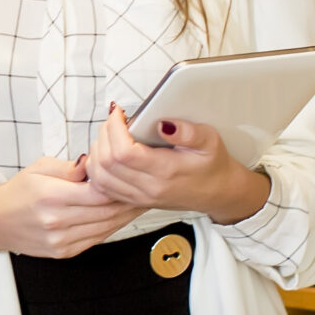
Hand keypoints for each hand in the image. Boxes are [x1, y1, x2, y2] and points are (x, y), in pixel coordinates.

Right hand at [0, 155, 139, 265]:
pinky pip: (96, 239)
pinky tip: (119, 216)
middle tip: (144, 189)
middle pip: (106, 212)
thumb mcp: (40, 168)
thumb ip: (71, 167)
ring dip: (124, 216)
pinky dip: (110, 227)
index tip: (132, 177)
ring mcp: (61, 240)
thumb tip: (95, 163)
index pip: (99, 192)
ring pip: (105, 227)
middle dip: (129, 201)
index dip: (120, 185)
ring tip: (138, 202)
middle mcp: (57, 221)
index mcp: (51, 196)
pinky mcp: (64, 252)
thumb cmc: (18, 192)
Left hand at [85, 103, 269, 223]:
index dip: (114, 128)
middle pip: (106, 163)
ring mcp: (138, 197)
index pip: (124, 153)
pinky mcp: (133, 200)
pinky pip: (102, 187)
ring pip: (99, 176)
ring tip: (110, 134)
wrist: (217, 192)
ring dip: (98, 151)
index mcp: (166, 171)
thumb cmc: (212, 165)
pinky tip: (107, 152)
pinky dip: (97, 168)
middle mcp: (148, 188)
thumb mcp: (209, 141)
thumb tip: (164, 123)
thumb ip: (188, 132)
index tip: (119, 113)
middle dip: (104, 134)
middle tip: (114, 120)